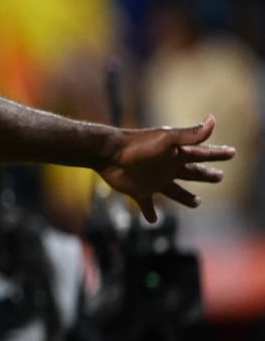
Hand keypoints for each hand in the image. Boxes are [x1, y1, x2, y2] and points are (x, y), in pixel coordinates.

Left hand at [96, 114, 234, 222]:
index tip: (232, 152)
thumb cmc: (137, 145)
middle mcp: (167, 167)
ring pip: (174, 191)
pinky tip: (153, 220)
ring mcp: (153, 180)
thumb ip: (190, 134)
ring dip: (185, 197)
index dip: (218, 153)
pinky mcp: (139, 191)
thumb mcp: (167, 139)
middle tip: (220, 177)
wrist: (108, 153)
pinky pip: (147, 205)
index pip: (203, 154)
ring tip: (196, 203)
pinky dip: (150, 213)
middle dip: (206, 175)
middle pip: (192, 173)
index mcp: (176, 155)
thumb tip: (213, 120)